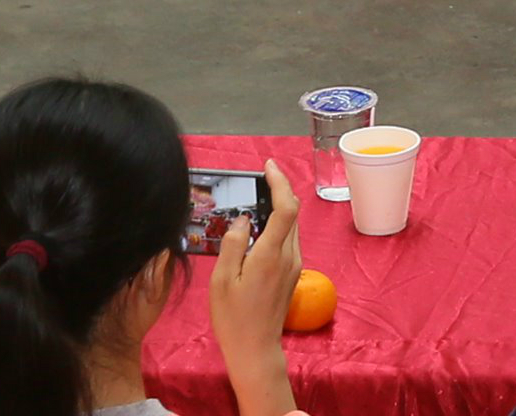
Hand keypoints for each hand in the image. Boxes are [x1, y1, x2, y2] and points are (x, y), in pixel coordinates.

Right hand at [202, 160, 303, 391]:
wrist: (255, 350)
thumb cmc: (233, 318)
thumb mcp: (221, 280)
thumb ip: (232, 244)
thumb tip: (244, 218)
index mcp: (270, 254)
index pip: (286, 207)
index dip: (281, 182)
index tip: (269, 166)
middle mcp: (289, 256)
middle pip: (292, 213)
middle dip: (279, 190)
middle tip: (260, 178)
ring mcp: (294, 265)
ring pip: (292, 226)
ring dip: (279, 209)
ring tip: (258, 200)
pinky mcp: (293, 274)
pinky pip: (289, 240)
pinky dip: (278, 226)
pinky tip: (260, 229)